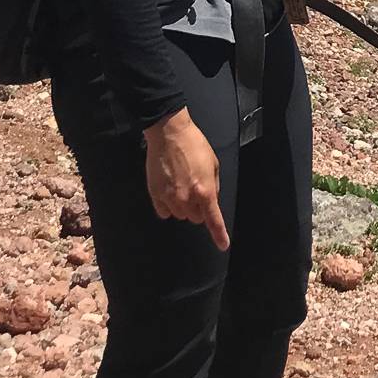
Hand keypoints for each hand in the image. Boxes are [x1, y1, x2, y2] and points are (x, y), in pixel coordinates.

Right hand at [144, 109, 229, 249]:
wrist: (169, 132)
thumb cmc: (194, 144)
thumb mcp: (213, 163)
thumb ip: (213, 185)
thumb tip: (211, 199)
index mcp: (205, 191)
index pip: (213, 220)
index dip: (219, 235)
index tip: (223, 245)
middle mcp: (187, 198)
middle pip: (195, 218)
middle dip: (198, 208)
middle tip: (195, 189)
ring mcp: (169, 198)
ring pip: (179, 215)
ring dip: (183, 206)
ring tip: (181, 185)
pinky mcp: (155, 194)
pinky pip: (163, 211)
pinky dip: (167, 205)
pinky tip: (169, 190)